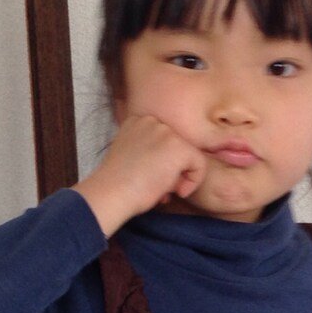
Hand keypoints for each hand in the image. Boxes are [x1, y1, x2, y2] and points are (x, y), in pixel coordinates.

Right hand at [74, 114, 206, 235]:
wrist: (112, 192)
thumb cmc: (117, 184)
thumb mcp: (129, 156)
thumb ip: (148, 152)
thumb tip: (169, 165)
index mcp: (137, 120)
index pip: (164, 140)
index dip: (163, 162)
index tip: (151, 178)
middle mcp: (152, 120)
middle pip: (177, 146)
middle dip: (172, 169)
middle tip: (159, 187)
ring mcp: (166, 132)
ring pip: (188, 155)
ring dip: (179, 175)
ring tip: (163, 189)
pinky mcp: (178, 147)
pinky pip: (199, 164)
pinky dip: (193, 181)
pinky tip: (175, 192)